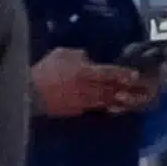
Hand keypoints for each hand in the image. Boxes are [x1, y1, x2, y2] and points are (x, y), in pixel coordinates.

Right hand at [33, 49, 149, 115]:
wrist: (28, 94)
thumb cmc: (43, 70)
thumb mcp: (60, 54)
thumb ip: (78, 55)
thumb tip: (88, 58)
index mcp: (85, 72)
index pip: (110, 73)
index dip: (124, 74)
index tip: (135, 74)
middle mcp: (89, 88)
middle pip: (113, 89)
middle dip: (126, 89)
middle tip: (138, 88)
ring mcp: (83, 102)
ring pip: (106, 101)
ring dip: (117, 99)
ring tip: (126, 97)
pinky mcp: (76, 111)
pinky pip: (94, 108)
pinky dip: (103, 106)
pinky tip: (108, 104)